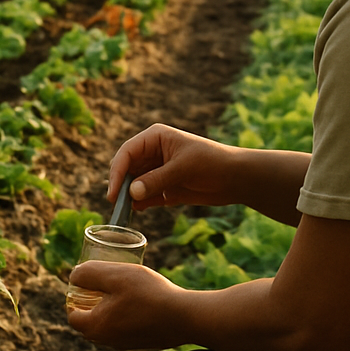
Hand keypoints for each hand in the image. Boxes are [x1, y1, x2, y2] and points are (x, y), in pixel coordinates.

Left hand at [66, 260, 185, 350]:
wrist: (184, 317)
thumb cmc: (148, 293)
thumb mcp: (115, 275)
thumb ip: (89, 274)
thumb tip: (74, 276)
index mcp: (95, 327)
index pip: (73, 315)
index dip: (75, 296)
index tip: (88, 280)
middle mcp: (107, 341)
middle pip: (89, 321)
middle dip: (91, 302)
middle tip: (104, 281)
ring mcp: (125, 345)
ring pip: (108, 325)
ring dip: (109, 308)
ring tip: (124, 288)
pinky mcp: (141, 343)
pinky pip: (124, 329)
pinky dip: (125, 315)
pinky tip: (140, 300)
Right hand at [107, 123, 240, 209]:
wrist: (235, 178)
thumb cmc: (211, 162)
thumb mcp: (183, 168)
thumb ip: (156, 180)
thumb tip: (130, 193)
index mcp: (155, 138)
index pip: (127, 152)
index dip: (117, 171)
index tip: (113, 193)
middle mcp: (152, 153)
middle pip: (126, 168)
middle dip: (120, 185)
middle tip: (115, 205)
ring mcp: (157, 170)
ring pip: (133, 184)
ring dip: (128, 197)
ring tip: (122, 213)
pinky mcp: (164, 188)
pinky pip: (145, 196)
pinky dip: (139, 203)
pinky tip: (136, 211)